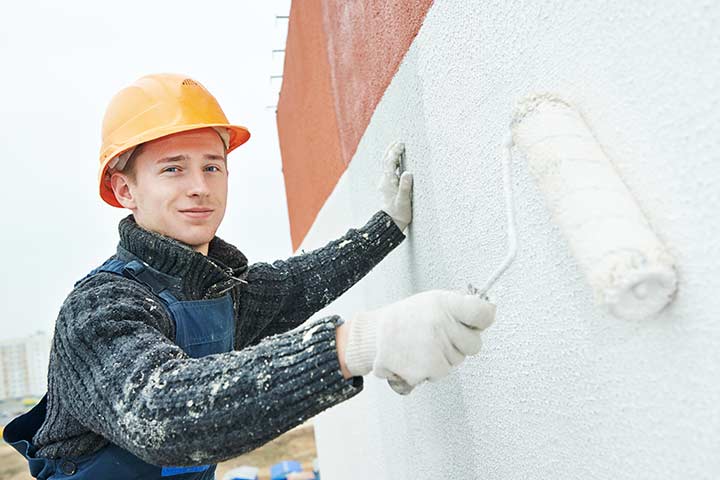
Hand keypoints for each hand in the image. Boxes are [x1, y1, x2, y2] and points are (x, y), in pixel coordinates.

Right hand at [344, 290, 495, 394]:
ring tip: (424, 344)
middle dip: (461, 342)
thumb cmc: (406, 317)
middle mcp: (441, 325)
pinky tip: (417, 357)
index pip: (483, 313)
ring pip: (458, 361)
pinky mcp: (427, 369)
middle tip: (441, 335)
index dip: (485, 317)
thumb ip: (459, 306)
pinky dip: (432, 369)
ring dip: (445, 357)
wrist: (375, 336)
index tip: (480, 320)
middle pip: (474, 344)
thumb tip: (489, 310)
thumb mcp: (433, 300)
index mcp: (444, 304)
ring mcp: (435, 348)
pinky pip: (442, 373)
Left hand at [378, 141, 412, 231]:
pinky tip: (400, 162)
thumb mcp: (404, 200)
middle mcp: (384, 181)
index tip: (401, 144)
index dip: (395, 152)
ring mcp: (385, 183)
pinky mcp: (388, 186)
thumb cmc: (399, 213)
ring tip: (399, 148)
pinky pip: (390, 170)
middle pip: (385, 161)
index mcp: (388, 182)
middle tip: (398, 142)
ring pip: (386, 165)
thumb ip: (405, 187)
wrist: (391, 223)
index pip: (390, 163)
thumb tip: (408, 173)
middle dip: (390, 150)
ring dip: (392, 155)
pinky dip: (394, 163)